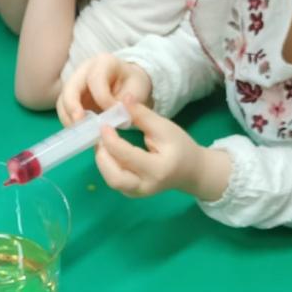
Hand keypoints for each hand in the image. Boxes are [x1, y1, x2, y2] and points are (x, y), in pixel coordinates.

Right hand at [56, 55, 152, 125]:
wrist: (128, 84)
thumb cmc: (133, 85)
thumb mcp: (137, 90)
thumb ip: (127, 103)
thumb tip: (112, 116)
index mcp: (104, 62)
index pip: (96, 79)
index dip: (103, 98)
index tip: (114, 114)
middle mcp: (84, 70)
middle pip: (70, 87)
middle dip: (72, 107)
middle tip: (80, 123)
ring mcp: (75, 84)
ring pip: (62, 100)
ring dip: (68, 117)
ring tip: (81, 132)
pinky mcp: (71, 98)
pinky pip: (64, 110)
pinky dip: (69, 122)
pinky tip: (80, 132)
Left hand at [93, 102, 227, 199]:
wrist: (191, 171)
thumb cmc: (180, 147)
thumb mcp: (165, 127)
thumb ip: (142, 115)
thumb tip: (123, 98)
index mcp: (158, 169)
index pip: (127, 156)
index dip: (111, 140)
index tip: (104, 124)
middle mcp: (146, 186)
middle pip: (114, 178)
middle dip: (103, 156)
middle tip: (100, 137)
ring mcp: (137, 193)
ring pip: (111, 181)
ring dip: (102, 160)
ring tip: (103, 142)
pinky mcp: (131, 193)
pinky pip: (114, 181)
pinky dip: (107, 165)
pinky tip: (109, 151)